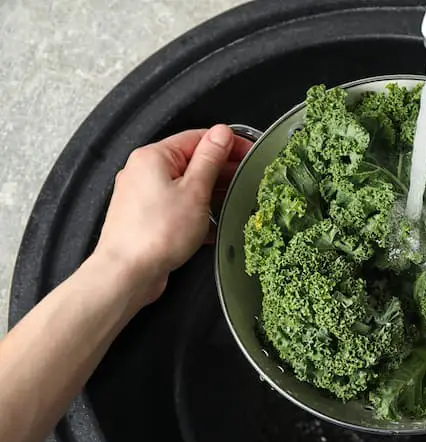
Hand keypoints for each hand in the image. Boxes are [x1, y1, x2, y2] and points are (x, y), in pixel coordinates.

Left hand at [93, 125, 252, 303]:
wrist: (127, 274)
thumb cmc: (157, 233)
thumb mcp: (195, 190)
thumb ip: (210, 159)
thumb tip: (222, 133)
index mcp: (154, 157)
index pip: (198, 138)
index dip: (228, 143)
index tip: (249, 152)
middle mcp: (144, 172)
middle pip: (191, 162)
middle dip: (221, 170)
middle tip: (247, 180)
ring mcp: (143, 196)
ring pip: (185, 186)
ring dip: (210, 194)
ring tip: (234, 203)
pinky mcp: (146, 218)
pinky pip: (177, 207)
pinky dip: (196, 213)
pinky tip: (214, 226)